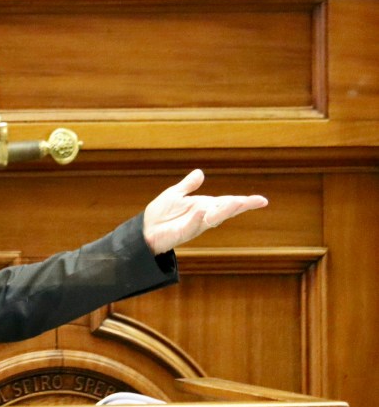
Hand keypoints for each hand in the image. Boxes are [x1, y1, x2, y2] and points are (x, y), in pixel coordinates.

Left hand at [143, 169, 267, 254]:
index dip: (244, 202)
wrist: (144, 230)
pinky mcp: (182, 233)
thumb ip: (188, 185)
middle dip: (239, 206)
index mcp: (204, 207)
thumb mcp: (175, 194)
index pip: (227, 203)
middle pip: (225, 211)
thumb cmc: (160, 214)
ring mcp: (194, 225)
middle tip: (255, 201)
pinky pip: (192, 225)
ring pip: (213, 219)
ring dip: (224, 211)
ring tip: (236, 202)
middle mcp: (203, 217)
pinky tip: (202, 211)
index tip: (262, 200)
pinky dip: (197, 218)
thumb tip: (200, 173)